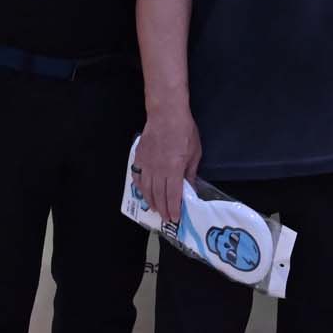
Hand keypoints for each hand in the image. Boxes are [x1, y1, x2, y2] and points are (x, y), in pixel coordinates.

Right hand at [134, 108, 201, 225]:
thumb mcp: (195, 152)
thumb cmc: (184, 131)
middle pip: (158, 195)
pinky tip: (144, 193)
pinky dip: (141, 188)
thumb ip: (190, 172)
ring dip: (151, 201)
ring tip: (156, 209)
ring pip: (146, 189)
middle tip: (166, 218)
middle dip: (163, 209)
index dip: (173, 208)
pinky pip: (138, 178)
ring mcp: (146, 165)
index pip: (172, 195)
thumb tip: (189, 187)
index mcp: (174, 169)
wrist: (166, 114)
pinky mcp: (138, 159)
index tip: (175, 218)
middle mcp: (158, 170)